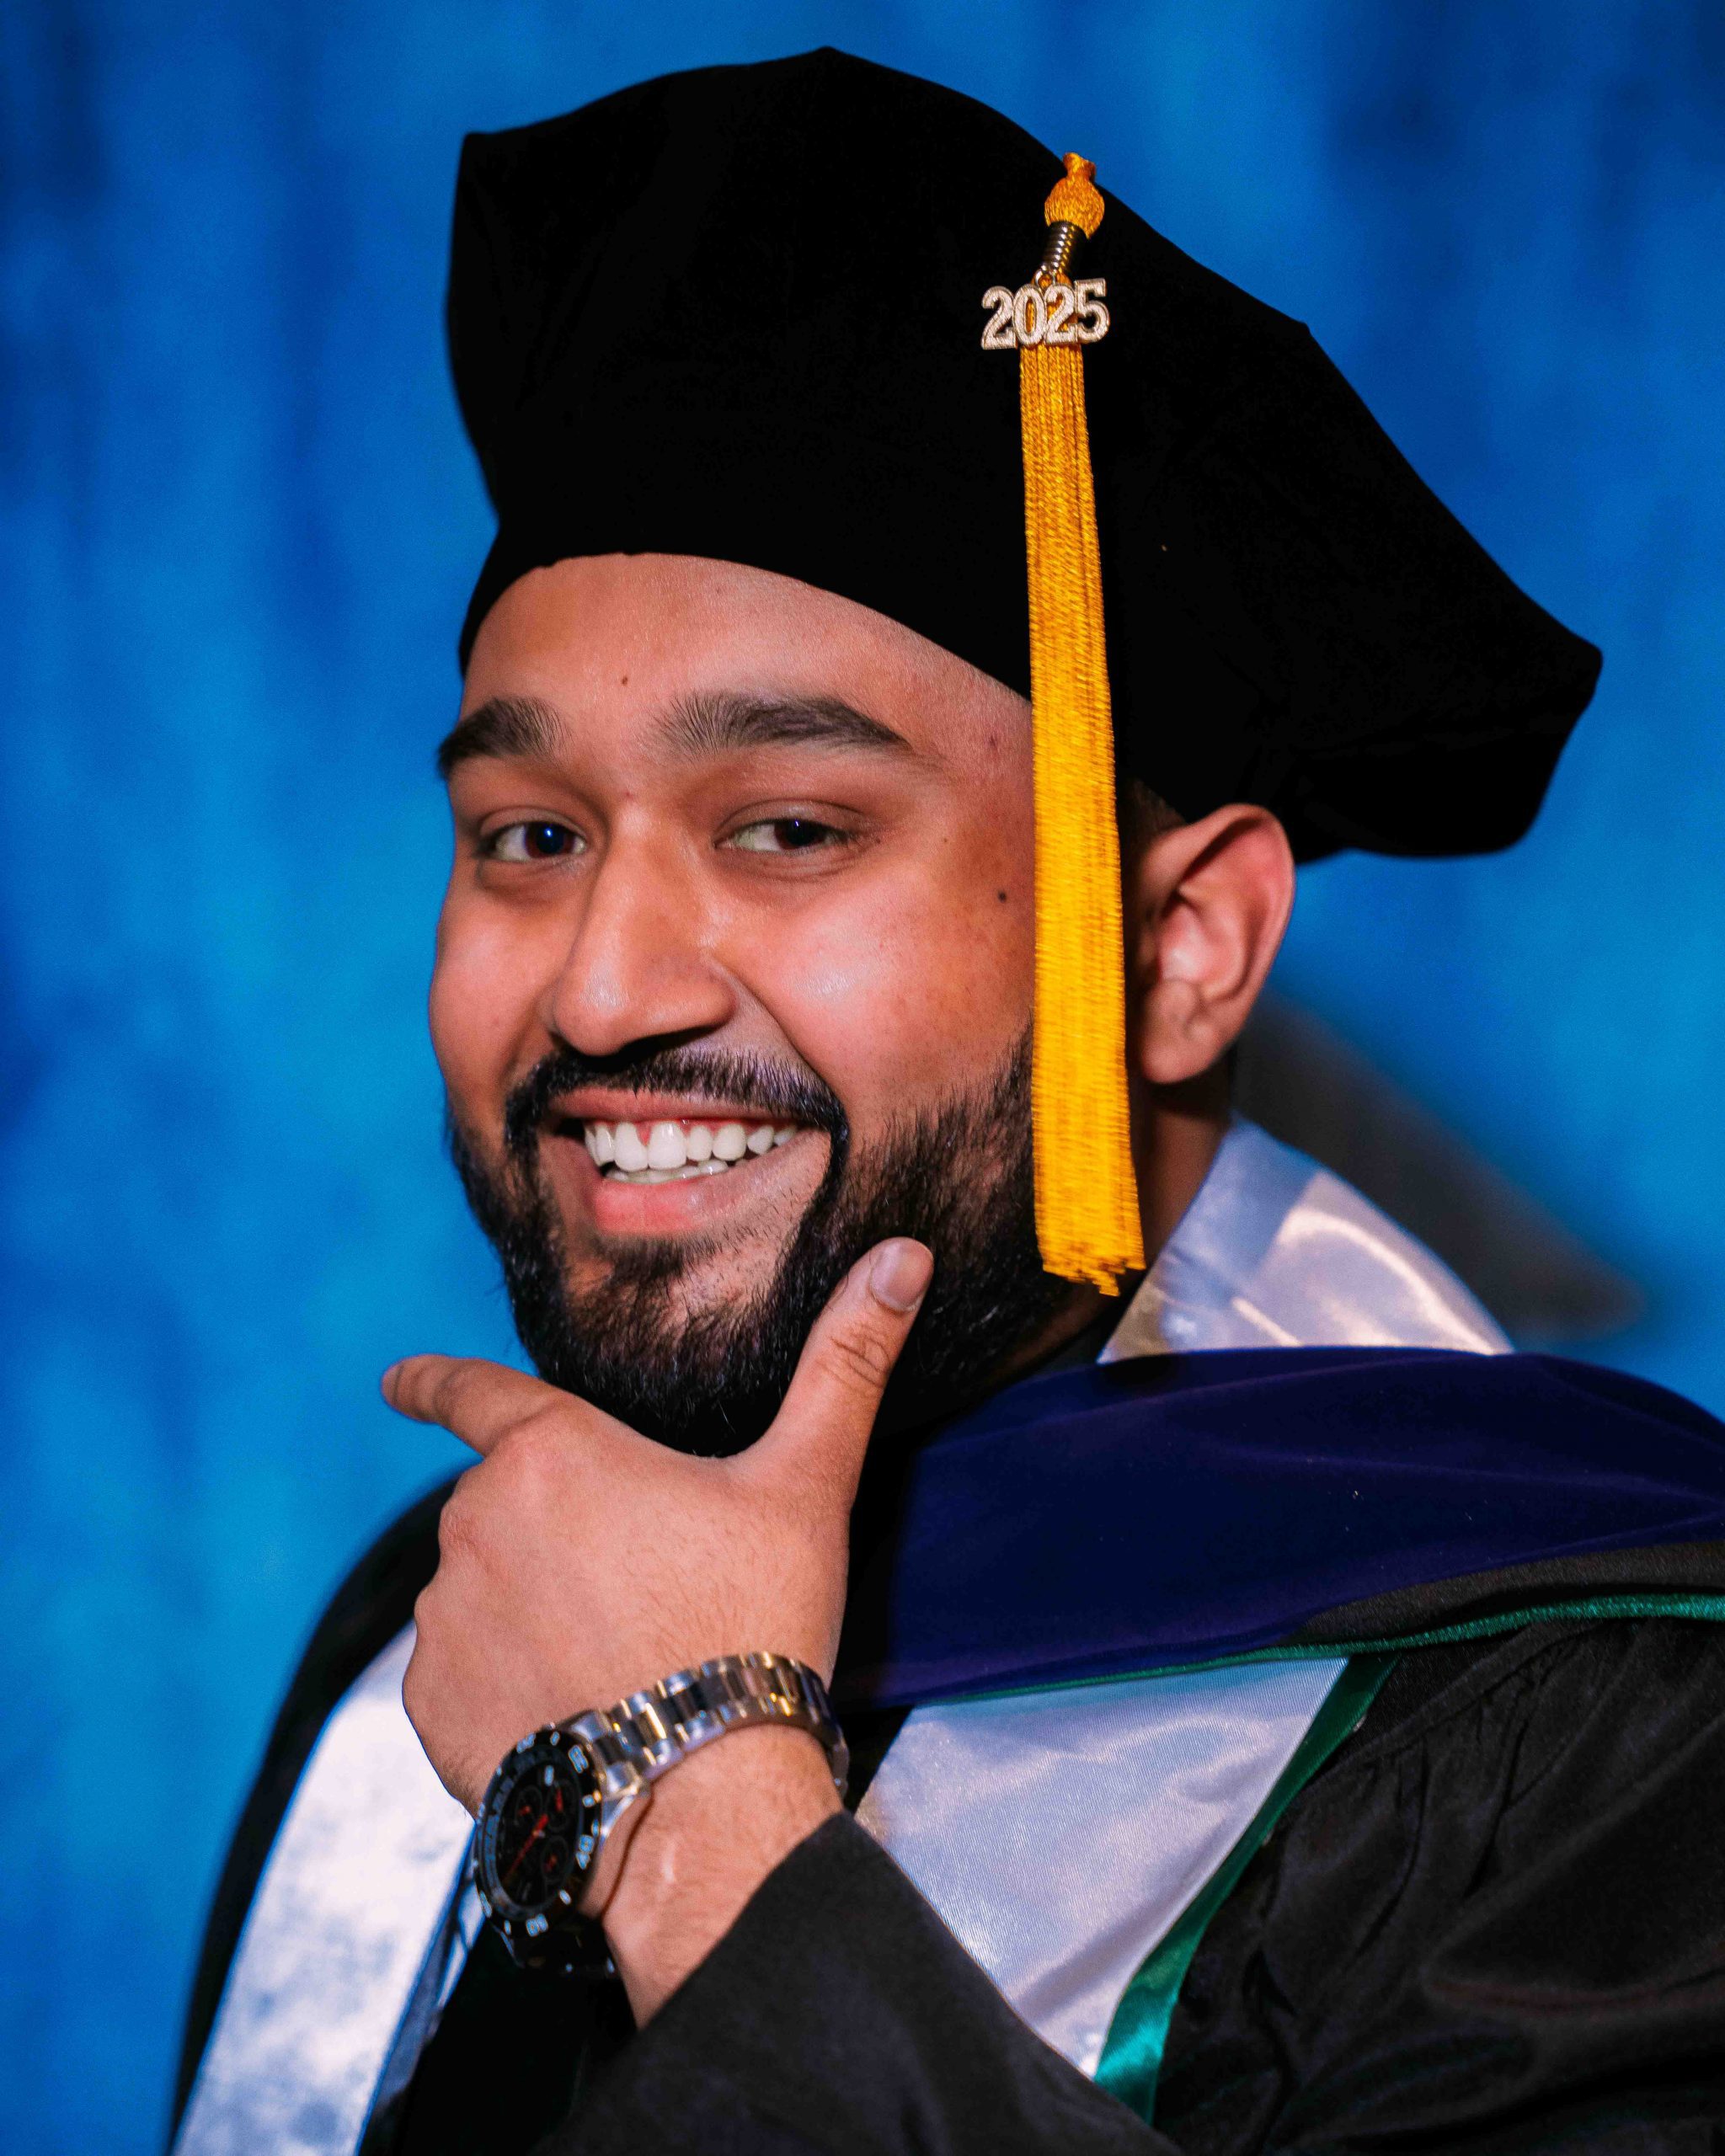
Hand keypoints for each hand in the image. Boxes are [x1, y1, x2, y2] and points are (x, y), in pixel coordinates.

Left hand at [383, 1236, 932, 2011]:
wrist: (700, 1801)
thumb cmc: (753, 1626)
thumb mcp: (806, 1486)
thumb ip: (845, 1364)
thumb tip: (904, 1257)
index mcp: (551, 1453)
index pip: (472, 1392)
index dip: (433, 1380)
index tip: (394, 1379)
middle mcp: (474, 1523)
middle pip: (500, 1507)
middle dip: (550, 1533)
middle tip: (637, 1588)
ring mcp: (443, 1618)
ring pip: (477, 1591)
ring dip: (524, 1608)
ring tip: (614, 1660)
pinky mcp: (428, 1705)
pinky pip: (456, 1673)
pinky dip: (500, 1683)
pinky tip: (572, 1709)